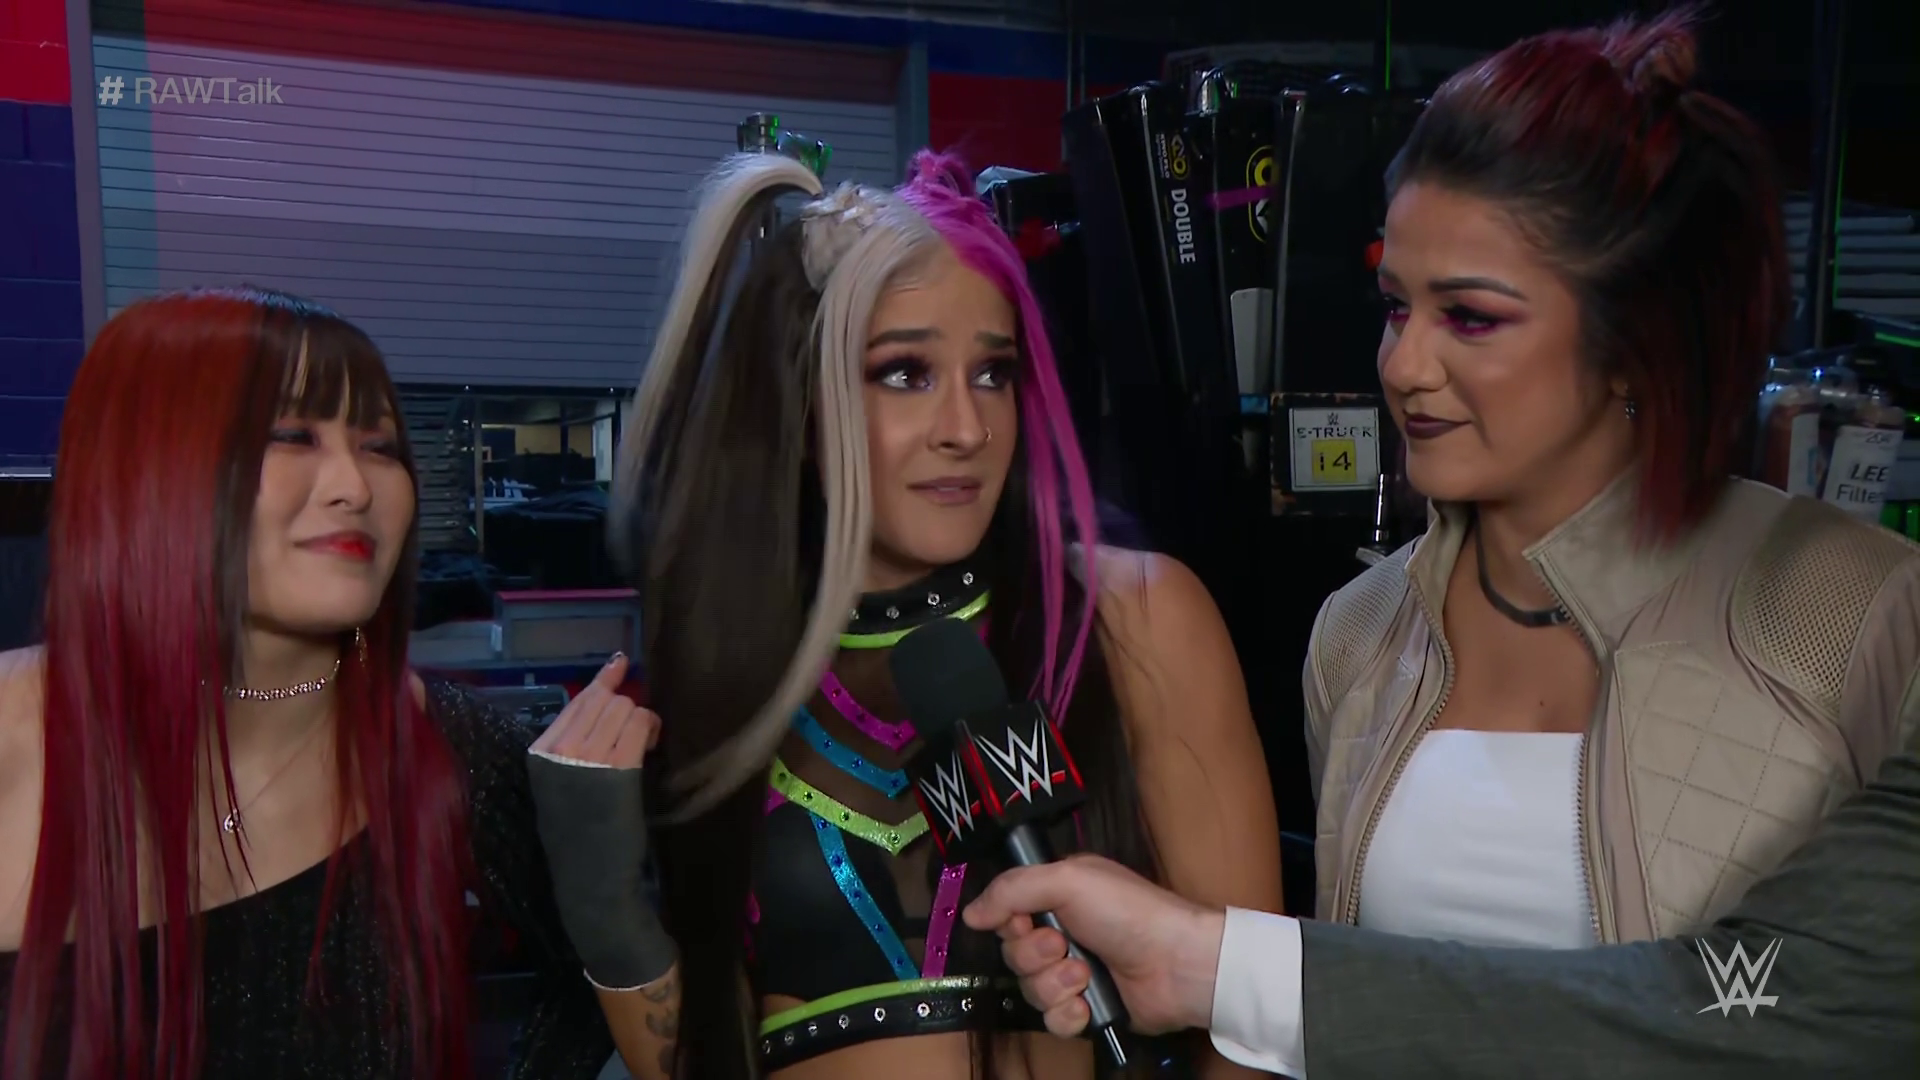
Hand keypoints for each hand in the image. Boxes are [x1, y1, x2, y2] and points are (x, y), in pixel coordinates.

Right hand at [526, 653, 676, 989]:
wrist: (590, 879)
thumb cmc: (582, 834)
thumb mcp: (564, 784)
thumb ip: (576, 744)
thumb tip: (606, 697)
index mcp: (540, 752)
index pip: (576, 702)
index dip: (602, 682)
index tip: (619, 664)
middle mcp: (558, 751)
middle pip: (603, 701)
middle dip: (626, 707)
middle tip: (637, 732)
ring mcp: (585, 758)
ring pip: (622, 709)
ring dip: (641, 719)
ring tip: (643, 743)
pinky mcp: (614, 768)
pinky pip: (637, 727)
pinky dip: (649, 729)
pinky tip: (649, 745)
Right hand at [961, 854, 1224, 1038]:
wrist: (1177, 963)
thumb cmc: (1129, 912)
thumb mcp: (1069, 880)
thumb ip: (1013, 889)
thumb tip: (971, 914)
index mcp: (1058, 897)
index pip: (1008, 915)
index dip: (1009, 923)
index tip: (1024, 922)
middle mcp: (1063, 934)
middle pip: (1015, 956)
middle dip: (1035, 956)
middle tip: (1064, 946)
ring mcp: (1075, 974)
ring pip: (1031, 990)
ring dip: (1055, 984)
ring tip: (1086, 975)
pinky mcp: (1087, 1009)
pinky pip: (1052, 1021)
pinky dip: (1068, 1014)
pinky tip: (1087, 1004)